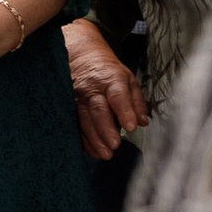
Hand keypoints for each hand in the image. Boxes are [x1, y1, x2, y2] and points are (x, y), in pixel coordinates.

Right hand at [64, 20, 145, 162]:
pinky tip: (91, 151)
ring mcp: (77, 98)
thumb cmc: (107, 72)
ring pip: (84, 119)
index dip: (124, 111)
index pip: (118, 95)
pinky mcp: (68, 106)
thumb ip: (136, 101)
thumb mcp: (128, 79)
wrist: (80, 58)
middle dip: (106, 128)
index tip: (131, 126)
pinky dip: (83, 139)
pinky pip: (74, 124)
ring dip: (94, 138)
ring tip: (105, 153)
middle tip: (115, 144)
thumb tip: (143, 121)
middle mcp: (92, 89)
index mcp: (111, 80)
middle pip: (98, 109)